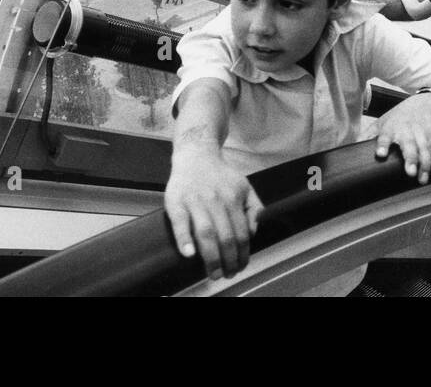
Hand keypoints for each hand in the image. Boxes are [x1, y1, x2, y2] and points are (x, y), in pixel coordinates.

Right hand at [165, 148, 261, 279]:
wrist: (196, 155)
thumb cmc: (221, 176)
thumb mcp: (244, 187)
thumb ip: (254, 208)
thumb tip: (253, 233)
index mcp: (234, 198)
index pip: (242, 233)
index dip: (243, 254)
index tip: (240, 267)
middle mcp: (216, 200)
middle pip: (225, 237)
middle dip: (229, 261)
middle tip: (227, 275)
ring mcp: (196, 201)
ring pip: (206, 233)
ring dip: (211, 257)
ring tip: (214, 274)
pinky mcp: (176, 201)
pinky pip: (180, 223)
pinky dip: (184, 239)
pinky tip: (189, 254)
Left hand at [374, 92, 430, 184]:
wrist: (422, 103)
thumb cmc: (397, 117)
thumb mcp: (381, 122)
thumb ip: (368, 136)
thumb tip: (351, 148)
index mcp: (390, 127)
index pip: (385, 135)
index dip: (383, 144)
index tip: (381, 154)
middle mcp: (407, 129)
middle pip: (409, 144)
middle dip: (411, 158)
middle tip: (410, 173)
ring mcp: (421, 131)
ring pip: (425, 148)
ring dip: (426, 164)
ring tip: (423, 180)